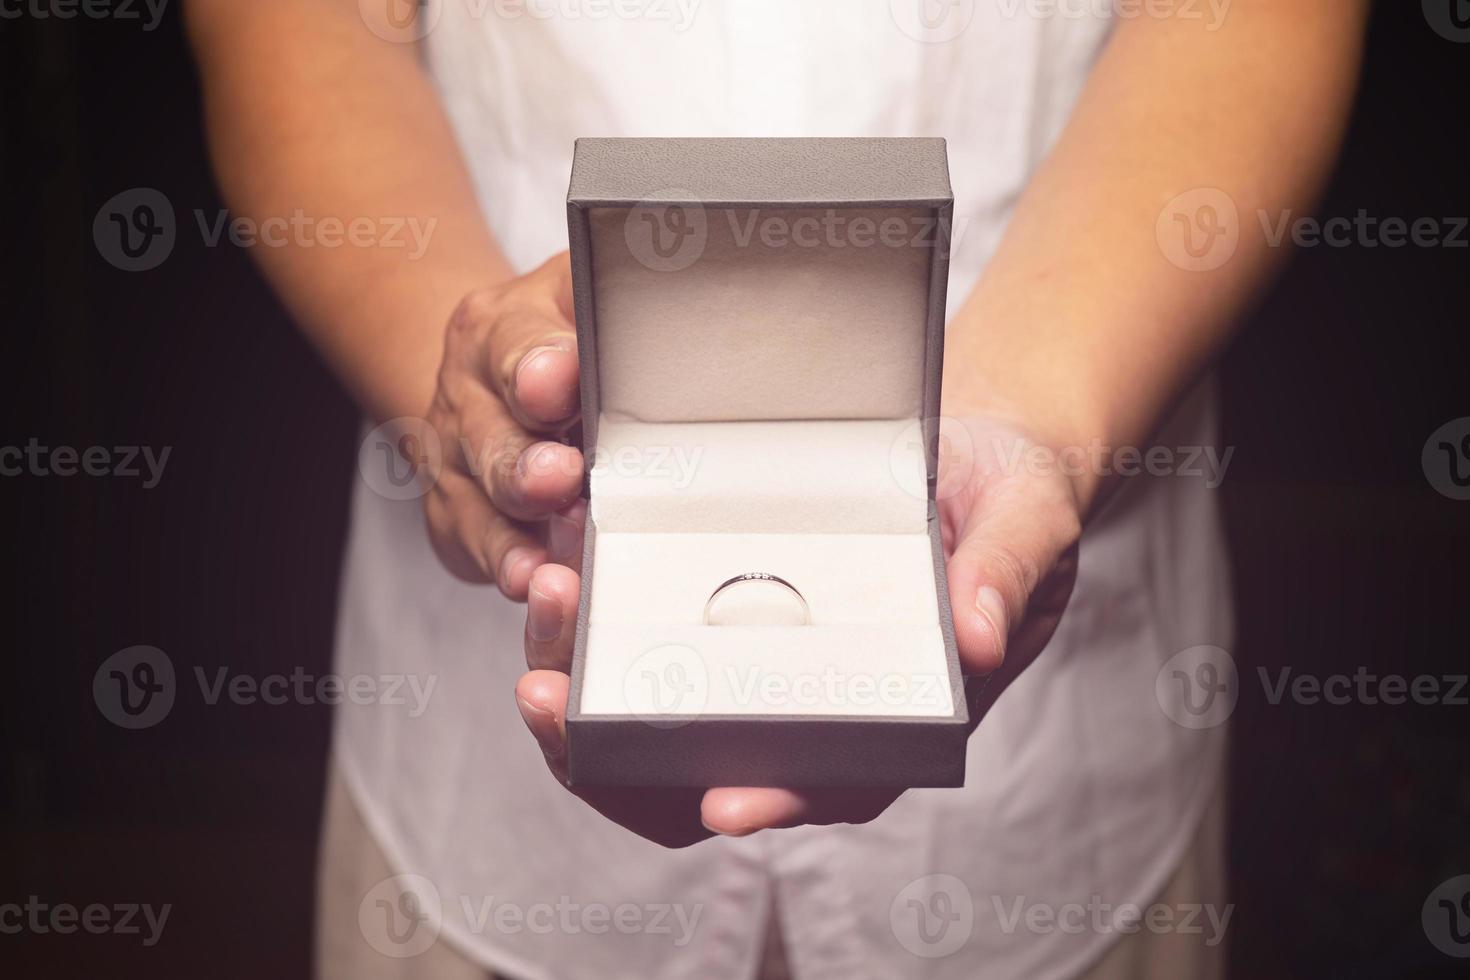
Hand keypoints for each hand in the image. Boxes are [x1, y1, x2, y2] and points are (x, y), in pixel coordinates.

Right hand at [420, 253, 585, 596]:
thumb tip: (675, 288)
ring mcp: (455, 460)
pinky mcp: (455, 515)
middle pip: (493, 437)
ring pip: (478, 506)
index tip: (554, 386)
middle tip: (559, 482)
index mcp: (503, 327)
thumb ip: (619, 295)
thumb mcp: (580, 293)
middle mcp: (469, 393)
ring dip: (511, 538)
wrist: (482, 368)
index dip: (540, 364)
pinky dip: (504, 569)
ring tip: (540, 569)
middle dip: (524, 466)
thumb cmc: (559, 334)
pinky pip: (474, 549)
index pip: (519, 344)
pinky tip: (532, 589)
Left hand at [514, 415, 1082, 846]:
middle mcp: (815, 697)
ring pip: (656, 701)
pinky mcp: (720, 600)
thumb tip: (980, 638)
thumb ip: (1005, 574)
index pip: (835, 779)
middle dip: (620, 754)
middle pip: (709, 764)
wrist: (973, 443)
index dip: (778, 797)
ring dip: (584, 672)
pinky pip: (647, 624)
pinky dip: (596, 606)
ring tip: (546, 599)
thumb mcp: (1027, 522)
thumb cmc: (1007, 498)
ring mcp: (760, 655)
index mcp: (896, 708)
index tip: (722, 800)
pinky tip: (559, 555)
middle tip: (550, 701)